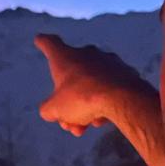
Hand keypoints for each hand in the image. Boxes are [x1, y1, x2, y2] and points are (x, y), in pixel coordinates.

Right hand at [34, 33, 153, 136]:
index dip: (43, 43)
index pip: (49, 44)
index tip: (40, 40)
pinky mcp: (125, 72)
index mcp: (65, 57)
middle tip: (68, 122)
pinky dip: (104, 102)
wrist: (123, 98)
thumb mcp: (56, 109)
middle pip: (72, 76)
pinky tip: (102, 119)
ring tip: (86, 125)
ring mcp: (107, 61)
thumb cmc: (83, 98)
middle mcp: (86, 54)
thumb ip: (49, 109)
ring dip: (86, 106)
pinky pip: (109, 88)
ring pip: (91, 85)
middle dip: (68, 101)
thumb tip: (50, 110)